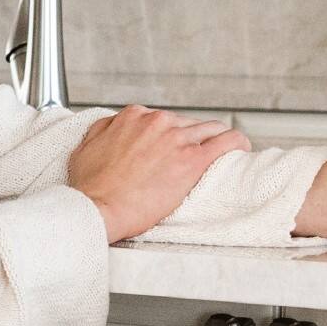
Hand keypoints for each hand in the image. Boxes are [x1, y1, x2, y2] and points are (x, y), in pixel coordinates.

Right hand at [67, 105, 248, 243]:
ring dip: (216, 140)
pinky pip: (227, 142)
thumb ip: (103, 132)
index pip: (164, 119)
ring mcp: (176, 139)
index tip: (173, 148)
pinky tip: (241, 150)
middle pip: (188, 124)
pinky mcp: (192, 160)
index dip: (170, 135)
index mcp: (133, 116)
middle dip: (192, 139)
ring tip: (222, 154)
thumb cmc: (89, 187)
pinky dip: (237, 143)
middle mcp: (156, 121)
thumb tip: (113, 128)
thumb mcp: (85, 148)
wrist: (97, 208)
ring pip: (210, 129)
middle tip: (194, 157)